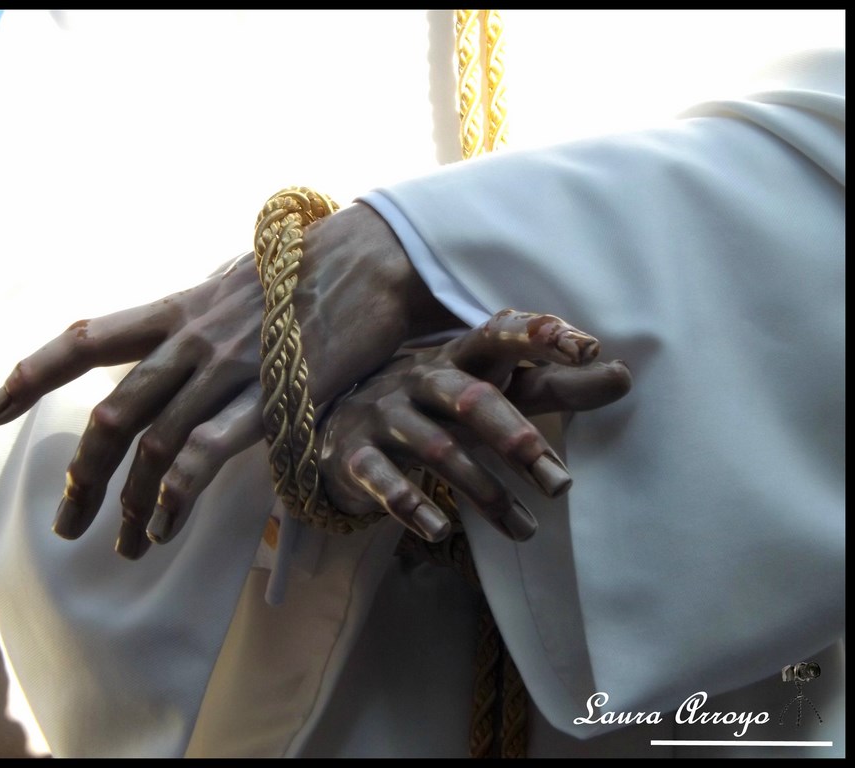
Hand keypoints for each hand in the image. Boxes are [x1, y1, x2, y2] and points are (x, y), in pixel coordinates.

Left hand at [0, 203, 458, 557]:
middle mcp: (192, 341)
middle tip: (66, 521)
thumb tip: (176, 337)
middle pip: (112, 413)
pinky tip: (165, 527)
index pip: (88, 339)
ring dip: (128, 503)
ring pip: (153, 444)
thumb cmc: (312, 270)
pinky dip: (175, 497)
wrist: (371, 263)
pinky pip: (205, 456)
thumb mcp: (239, 282)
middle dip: (81, 475)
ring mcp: (228, 372)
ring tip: (123, 544)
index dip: (33, 374)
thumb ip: (200, 314)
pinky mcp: (269, 402)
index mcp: (179, 310)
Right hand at [317, 310, 631, 542]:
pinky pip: (382, 479)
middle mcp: (420, 379)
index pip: (500, 335)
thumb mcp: (490, 391)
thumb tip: (623, 375)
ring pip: (437, 449)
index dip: (541, 337)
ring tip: (526, 530)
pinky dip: (411, 505)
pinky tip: (440, 532)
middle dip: (516, 437)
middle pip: (470, 398)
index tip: (589, 349)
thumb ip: (551, 385)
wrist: (344, 432)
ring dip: (484, 492)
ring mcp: (384, 416)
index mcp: (460, 358)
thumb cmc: (437, 410)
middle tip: (561, 485)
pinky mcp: (354, 455)